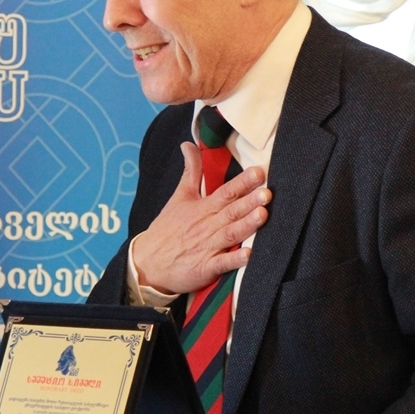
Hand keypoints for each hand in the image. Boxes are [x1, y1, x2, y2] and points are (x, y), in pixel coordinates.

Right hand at [133, 142, 270, 294]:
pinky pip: (222, 263)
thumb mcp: (179, 197)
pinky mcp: (205, 268)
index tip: (258, 173)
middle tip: (266, 193)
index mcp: (203, 208)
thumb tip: (189, 145)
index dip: (242, 183)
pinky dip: (234, 259)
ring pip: (230, 234)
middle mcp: (207, 226)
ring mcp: (207, 248)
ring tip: (262, 215)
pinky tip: (248, 255)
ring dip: (246, 225)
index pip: (225, 192)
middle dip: (249, 202)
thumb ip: (190, 171)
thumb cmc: (167, 229)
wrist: (148, 263)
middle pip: (231, 211)